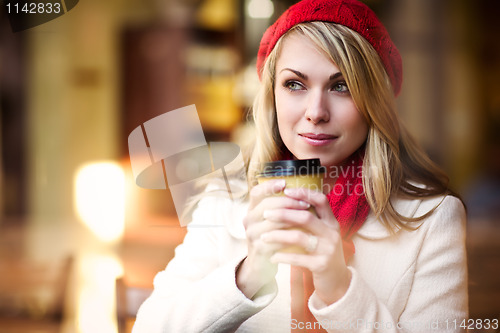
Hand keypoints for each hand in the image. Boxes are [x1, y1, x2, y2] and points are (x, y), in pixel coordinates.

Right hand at [236, 179, 311, 298]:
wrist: (261, 266)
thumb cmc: (273, 240)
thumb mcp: (274, 222)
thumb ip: (282, 208)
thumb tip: (304, 191)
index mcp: (252, 210)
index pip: (256, 193)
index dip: (269, 186)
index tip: (285, 183)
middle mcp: (248, 220)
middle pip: (267, 205)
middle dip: (289, 202)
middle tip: (305, 203)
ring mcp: (251, 234)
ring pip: (273, 221)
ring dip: (292, 218)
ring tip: (308, 217)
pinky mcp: (258, 248)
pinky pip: (276, 239)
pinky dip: (291, 235)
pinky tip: (303, 233)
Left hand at [261, 187, 351, 304]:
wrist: (337, 281)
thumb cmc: (322, 253)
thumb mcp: (322, 234)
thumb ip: (310, 220)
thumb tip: (286, 201)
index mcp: (331, 222)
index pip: (321, 200)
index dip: (304, 193)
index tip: (286, 191)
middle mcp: (331, 233)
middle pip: (306, 216)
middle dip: (283, 214)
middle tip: (266, 214)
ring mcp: (328, 249)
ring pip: (299, 236)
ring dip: (278, 235)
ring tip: (263, 236)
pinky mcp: (321, 265)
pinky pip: (298, 258)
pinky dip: (282, 256)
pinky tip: (272, 257)